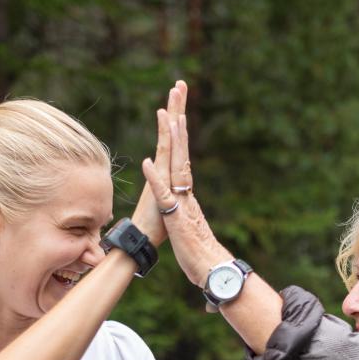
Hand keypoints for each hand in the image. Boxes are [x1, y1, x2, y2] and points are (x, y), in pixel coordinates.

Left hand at [140, 82, 231, 287]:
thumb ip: (183, 217)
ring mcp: (181, 202)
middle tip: (178, 88)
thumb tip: (183, 213)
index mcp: (185, 190)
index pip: (181, 153)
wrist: (211, 271)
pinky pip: (163, 196)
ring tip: (169, 114)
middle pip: (181, 148)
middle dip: (179, 116)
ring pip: (175, 165)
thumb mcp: (185, 228)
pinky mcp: (174, 218)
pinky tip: (147, 162)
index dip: (177, 129)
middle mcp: (185, 190)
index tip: (175, 105)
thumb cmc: (198, 253)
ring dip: (171, 140)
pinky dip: (155, 179)